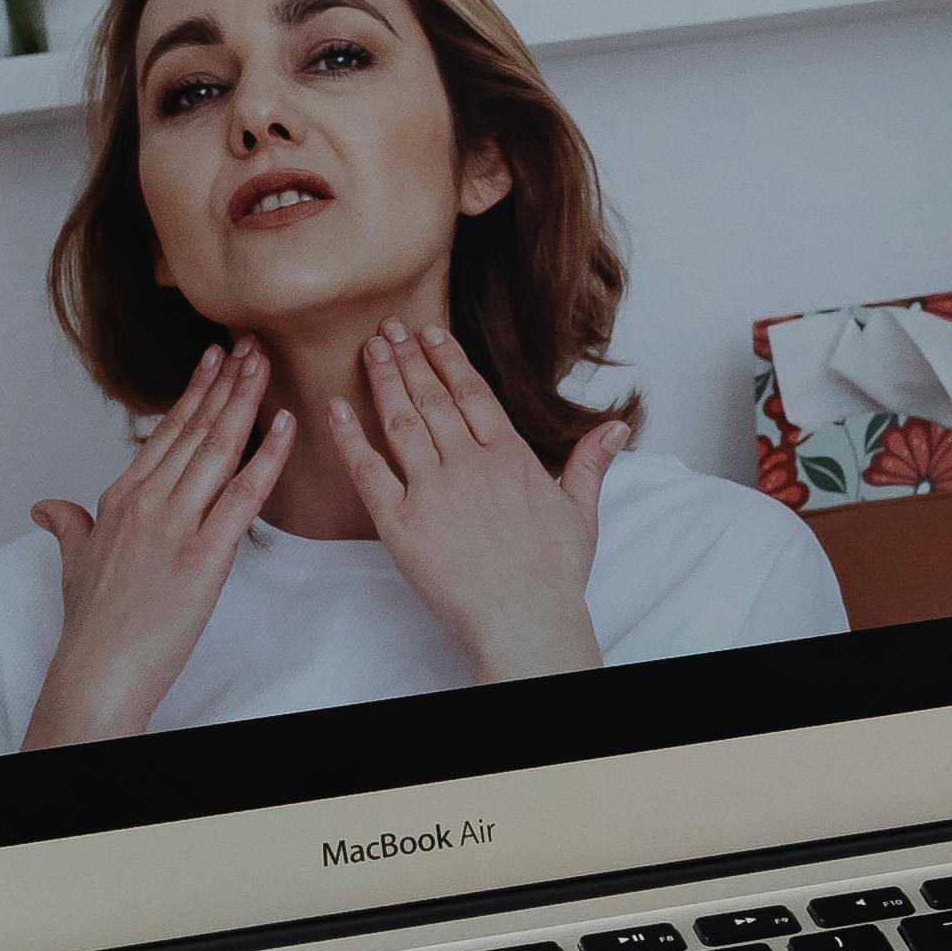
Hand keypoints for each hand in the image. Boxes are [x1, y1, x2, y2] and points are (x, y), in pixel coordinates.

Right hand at [25, 340, 302, 748]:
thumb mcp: (74, 563)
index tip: (215, 361)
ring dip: (245, 402)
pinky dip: (268, 458)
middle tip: (250, 344)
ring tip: (265, 364)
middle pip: (195, 429)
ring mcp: (176, 524)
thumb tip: (47, 507)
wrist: (98, 668)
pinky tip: (286, 426)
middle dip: (226, 383)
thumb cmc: (92, 623)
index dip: (194, 394)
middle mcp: (147, 501)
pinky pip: (245, 496)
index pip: (165, 433)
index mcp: (120, 498)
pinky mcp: (205, 554)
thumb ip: (68, 526)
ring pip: (218, 449)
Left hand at [314, 327, 631, 687]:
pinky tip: (335, 407)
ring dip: (383, 381)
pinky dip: (349, 437)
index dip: (448, 360)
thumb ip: (590, 463)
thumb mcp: (582, 512)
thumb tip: (616, 428)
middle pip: (432, 398)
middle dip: (408, 359)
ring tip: (369, 350)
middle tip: (389, 330)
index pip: (472, 393)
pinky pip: (368, 470)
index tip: (429, 334)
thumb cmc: (554, 575)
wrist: (525, 621)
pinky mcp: (401, 522)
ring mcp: (432, 490)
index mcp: (510, 457)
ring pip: (401, 421)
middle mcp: (469, 464)